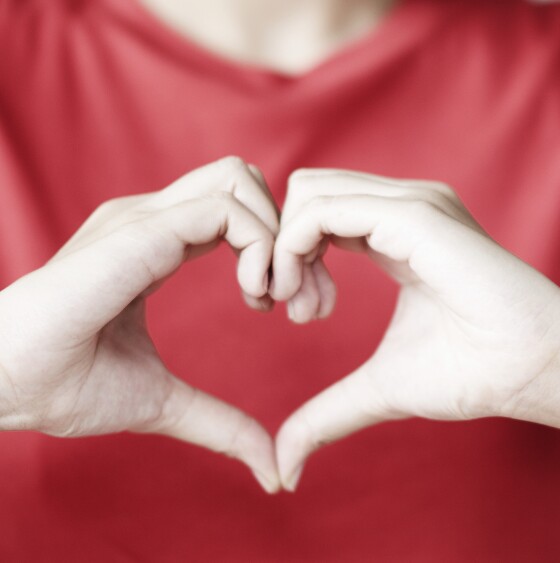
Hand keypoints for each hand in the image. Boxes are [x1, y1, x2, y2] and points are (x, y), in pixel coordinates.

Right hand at [0, 157, 280, 492]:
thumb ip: (220, 424)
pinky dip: (260, 246)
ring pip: (239, 179)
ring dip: (277, 235)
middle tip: (291, 296)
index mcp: (155, 245)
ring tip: (270, 297)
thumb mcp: (165, 402)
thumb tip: (273, 470)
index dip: (275, 250)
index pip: (234, 210)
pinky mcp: (140, 231)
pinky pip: (226, 209)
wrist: (0, 385)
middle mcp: (152, 221)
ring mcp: (144, 219)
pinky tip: (253, 295)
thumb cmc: (63, 387)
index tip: (285, 308)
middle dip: (287, 230)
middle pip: (243, 179)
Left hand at [271, 169, 559, 490]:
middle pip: (306, 192)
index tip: (295, 316)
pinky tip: (313, 302)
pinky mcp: (416, 215)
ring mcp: (412, 204)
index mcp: (397, 233)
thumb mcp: (381, 388)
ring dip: (282, 252)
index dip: (289, 259)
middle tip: (294, 313)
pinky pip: (324, 209)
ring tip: (305, 311)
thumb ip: (329, 412)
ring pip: (309, 192)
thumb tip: (286, 468)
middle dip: (279, 250)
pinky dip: (293, 249)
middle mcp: (403, 207)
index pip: (318, 214)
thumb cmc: (475, 372)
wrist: (533, 367)